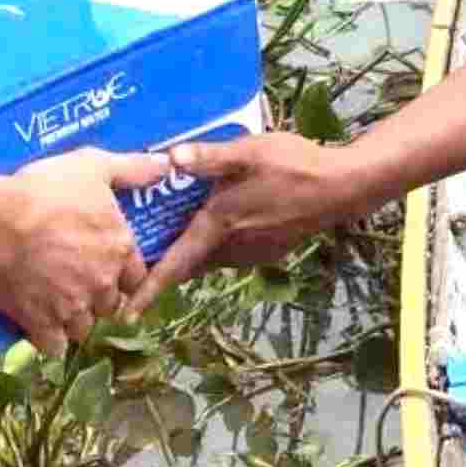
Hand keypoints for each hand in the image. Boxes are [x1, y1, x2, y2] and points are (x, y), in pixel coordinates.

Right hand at [0, 147, 167, 354]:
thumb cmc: (45, 190)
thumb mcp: (94, 165)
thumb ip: (133, 169)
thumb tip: (166, 165)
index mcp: (120, 249)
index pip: (137, 276)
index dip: (123, 272)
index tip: (108, 266)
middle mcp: (102, 283)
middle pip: (111, 304)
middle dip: (100, 296)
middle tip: (80, 282)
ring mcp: (72, 308)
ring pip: (85, 327)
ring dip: (77, 319)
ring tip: (60, 303)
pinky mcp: (41, 325)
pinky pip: (55, 346)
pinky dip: (50, 338)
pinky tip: (41, 323)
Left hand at [125, 132, 350, 314]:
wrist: (340, 187)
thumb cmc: (293, 165)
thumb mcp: (249, 152)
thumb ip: (210, 157)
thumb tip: (170, 158)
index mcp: (220, 224)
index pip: (176, 264)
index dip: (149, 289)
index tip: (125, 315)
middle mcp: (232, 246)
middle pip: (189, 262)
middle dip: (165, 266)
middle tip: (139, 260)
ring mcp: (253, 252)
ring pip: (210, 258)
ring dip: (192, 252)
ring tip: (175, 233)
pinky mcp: (269, 250)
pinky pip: (230, 253)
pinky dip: (216, 245)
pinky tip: (221, 221)